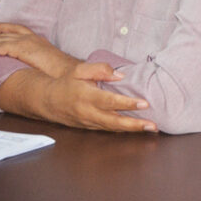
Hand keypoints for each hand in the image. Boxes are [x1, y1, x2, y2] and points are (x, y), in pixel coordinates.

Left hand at [0, 23, 77, 77]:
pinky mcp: (21, 48)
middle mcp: (29, 37)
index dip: (0, 28)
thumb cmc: (60, 72)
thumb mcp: (45, 63)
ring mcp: (25, 41)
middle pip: (2, 35)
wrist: (68, 72)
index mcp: (36, 39)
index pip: (15, 29)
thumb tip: (25, 68)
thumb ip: (34, 61)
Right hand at [0, 63, 156, 132]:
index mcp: (86, 96)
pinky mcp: (89, 128)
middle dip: (134, 125)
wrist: (47, 100)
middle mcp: (88, 112)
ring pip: (112, 129)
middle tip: (152, 125)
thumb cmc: (66, 83)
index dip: (127, 103)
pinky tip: (137, 129)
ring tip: (151, 128)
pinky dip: (123, 131)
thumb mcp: (80, 70)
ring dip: (132, 130)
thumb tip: (120, 75)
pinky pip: (108, 130)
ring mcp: (88, 122)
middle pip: (114, 121)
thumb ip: (100, 69)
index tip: (144, 103)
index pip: (110, 101)